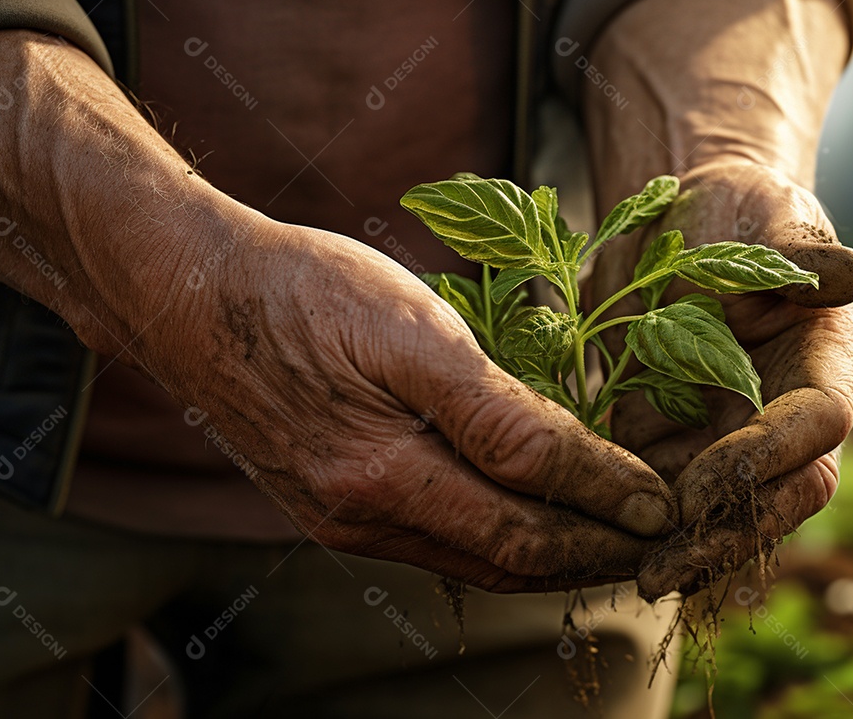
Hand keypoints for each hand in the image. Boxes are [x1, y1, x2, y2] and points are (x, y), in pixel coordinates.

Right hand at [169, 220, 674, 592]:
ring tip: (607, 540)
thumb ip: (499, 411)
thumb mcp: (413, 331)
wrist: (190, 292)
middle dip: (589, 555)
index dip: (603, 515)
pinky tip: (523, 519)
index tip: (662, 510)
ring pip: (471, 559)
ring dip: (547, 556)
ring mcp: (342, 519)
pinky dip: (494, 539)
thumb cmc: (304, 291)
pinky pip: (433, 540)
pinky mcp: (330, 506)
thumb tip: (583, 464)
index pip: (527, 521)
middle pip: (505, 561)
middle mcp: (363, 517)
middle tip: (654, 542)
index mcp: (384, 477)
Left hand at [587, 161, 852, 599]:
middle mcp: (781, 412)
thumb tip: (847, 274)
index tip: (706, 483)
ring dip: (674, 547)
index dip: (768, 457)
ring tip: (622, 576)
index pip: (817, 424)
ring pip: (714, 511)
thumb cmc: (741, 212)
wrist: (688, 226)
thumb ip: (800, 250)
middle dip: (720, 536)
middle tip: (661, 570)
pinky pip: (656, 490)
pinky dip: (631, 520)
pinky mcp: (671, 439)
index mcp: (821, 360)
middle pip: (772, 494)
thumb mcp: (771, 218)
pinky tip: (590, 542)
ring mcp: (726, 434)